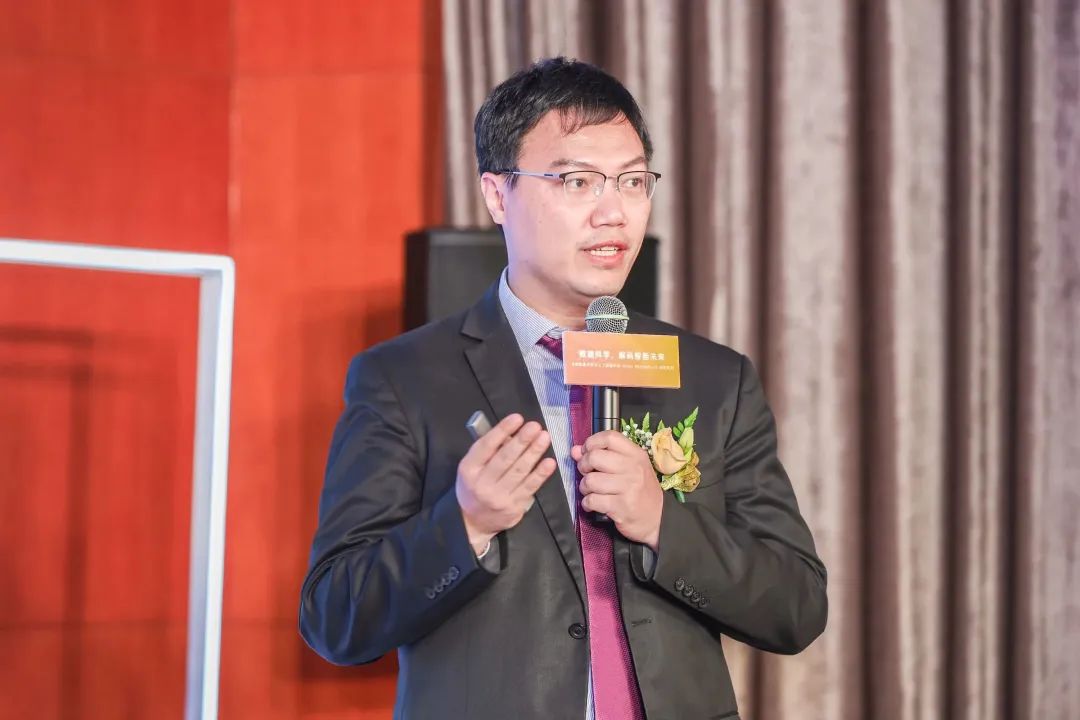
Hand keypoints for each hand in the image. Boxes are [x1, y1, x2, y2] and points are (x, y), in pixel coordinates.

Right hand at [456, 414, 556, 554]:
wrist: (472, 522)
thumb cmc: (473, 487)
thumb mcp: (472, 468)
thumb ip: (488, 451)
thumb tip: (512, 433)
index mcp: (469, 469)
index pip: (486, 446)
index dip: (502, 431)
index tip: (517, 418)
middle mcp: (482, 484)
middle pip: (505, 458)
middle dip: (522, 440)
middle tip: (535, 426)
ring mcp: (498, 497)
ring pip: (519, 471)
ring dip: (534, 453)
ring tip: (544, 437)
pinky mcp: (514, 508)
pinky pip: (530, 487)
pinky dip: (540, 474)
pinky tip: (549, 462)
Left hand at [572, 430, 662, 551]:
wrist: (658, 519)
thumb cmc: (641, 491)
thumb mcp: (628, 468)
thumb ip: (603, 456)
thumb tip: (575, 450)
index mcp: (636, 455)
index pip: (609, 437)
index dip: (591, 443)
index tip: (587, 452)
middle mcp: (633, 468)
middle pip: (595, 457)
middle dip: (583, 466)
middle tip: (587, 474)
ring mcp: (628, 488)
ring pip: (590, 480)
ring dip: (585, 487)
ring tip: (591, 491)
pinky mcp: (621, 507)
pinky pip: (592, 500)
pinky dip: (587, 503)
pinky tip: (593, 504)